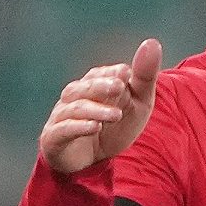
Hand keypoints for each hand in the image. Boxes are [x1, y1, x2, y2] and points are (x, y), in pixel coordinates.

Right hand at [38, 38, 162, 173]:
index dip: (113, 74)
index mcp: (92, 85)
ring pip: (75, 108)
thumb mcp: (138, 103)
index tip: (127, 74)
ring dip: (95, 109)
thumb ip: (144, 76)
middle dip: (101, 86)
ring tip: (116, 115)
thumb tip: (152, 42)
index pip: (101, 74)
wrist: (93, 163)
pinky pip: (63, 129)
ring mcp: (61, 117)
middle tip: (120, 87)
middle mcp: (74, 97)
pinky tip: (95, 127)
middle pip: (84, 87)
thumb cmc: (116, 128)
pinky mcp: (53, 138)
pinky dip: (78, 127)